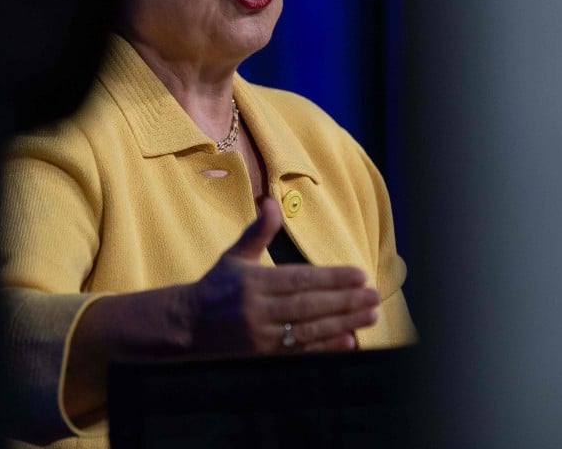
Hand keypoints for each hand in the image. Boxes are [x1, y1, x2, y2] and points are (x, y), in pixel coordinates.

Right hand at [185, 197, 379, 352]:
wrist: (187, 327)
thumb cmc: (216, 287)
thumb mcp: (234, 256)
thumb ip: (258, 232)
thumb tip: (271, 202)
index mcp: (253, 282)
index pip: (300, 279)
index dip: (332, 277)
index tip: (359, 274)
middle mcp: (257, 310)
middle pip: (309, 306)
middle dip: (345, 301)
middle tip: (374, 295)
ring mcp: (260, 338)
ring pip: (309, 330)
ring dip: (344, 323)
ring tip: (371, 315)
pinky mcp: (263, 358)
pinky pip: (300, 353)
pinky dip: (326, 348)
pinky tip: (349, 341)